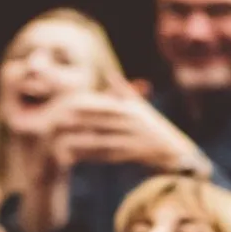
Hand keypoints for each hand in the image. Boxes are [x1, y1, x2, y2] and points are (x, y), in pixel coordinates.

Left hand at [53, 76, 209, 173]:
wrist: (176, 154)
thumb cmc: (156, 130)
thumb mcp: (141, 108)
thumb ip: (123, 91)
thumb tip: (110, 73)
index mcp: (130, 109)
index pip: (103, 106)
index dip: (83, 106)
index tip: (63, 105)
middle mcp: (130, 122)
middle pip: (99, 122)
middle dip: (77, 122)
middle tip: (55, 122)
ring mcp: (131, 139)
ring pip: (100, 139)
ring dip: (80, 142)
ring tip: (61, 143)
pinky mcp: (132, 155)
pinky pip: (107, 156)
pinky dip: (92, 156)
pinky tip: (77, 158)